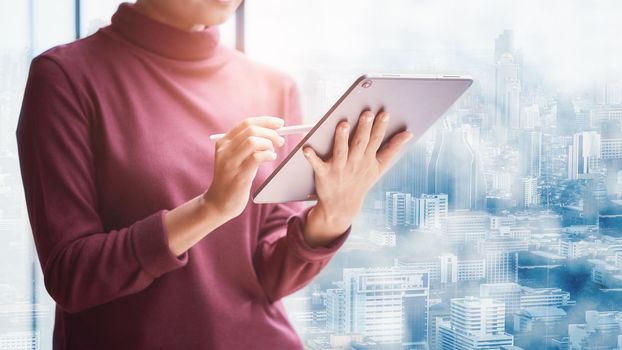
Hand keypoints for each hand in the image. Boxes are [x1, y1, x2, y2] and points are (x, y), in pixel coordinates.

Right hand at [204, 116, 285, 219]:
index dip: (266, 121)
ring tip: (273, 152)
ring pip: (253, 141)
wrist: (219, 202)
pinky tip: (271, 158)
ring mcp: (230, 162)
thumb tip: (273, 132)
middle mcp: (225, 149)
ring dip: (269, 144)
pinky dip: (268, 155)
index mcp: (223, 142)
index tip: (280, 123)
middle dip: (271, 133)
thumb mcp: (237, 157)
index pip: (246, 123)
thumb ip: (248, 144)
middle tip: (280, 141)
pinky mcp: (238, 175)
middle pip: (251, 130)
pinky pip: (256, 158)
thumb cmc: (233, 178)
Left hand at [302, 110, 412, 246]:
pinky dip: (311, 157)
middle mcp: (355, 163)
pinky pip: (317, 164)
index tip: (384, 113)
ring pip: (341, 151)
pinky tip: (306, 148)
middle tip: (367, 113)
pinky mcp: (324, 174)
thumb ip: (393, 149)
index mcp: (368, 159)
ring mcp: (339, 169)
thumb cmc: (360, 181)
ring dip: (341, 138)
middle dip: (364, 128)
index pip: (376, 140)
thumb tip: (408, 134)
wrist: (342, 206)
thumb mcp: (379, 168)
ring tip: (343, 124)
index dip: (380, 127)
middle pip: (360, 143)